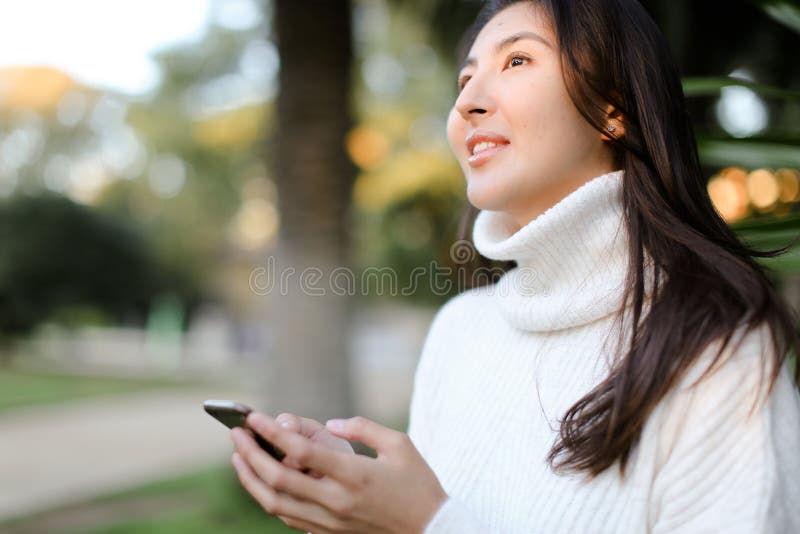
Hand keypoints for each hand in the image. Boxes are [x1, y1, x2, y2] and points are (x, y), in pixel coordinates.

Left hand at [230, 412, 447, 533]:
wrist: (431, 531)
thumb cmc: (418, 484)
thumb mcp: (399, 445)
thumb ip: (363, 428)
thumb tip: (332, 423)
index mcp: (354, 475)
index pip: (300, 452)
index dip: (272, 433)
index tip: (254, 418)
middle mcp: (337, 501)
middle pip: (278, 479)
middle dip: (250, 454)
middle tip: (235, 434)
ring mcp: (331, 522)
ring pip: (276, 504)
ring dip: (251, 480)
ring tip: (239, 458)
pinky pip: (289, 517)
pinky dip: (269, 499)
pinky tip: (262, 482)